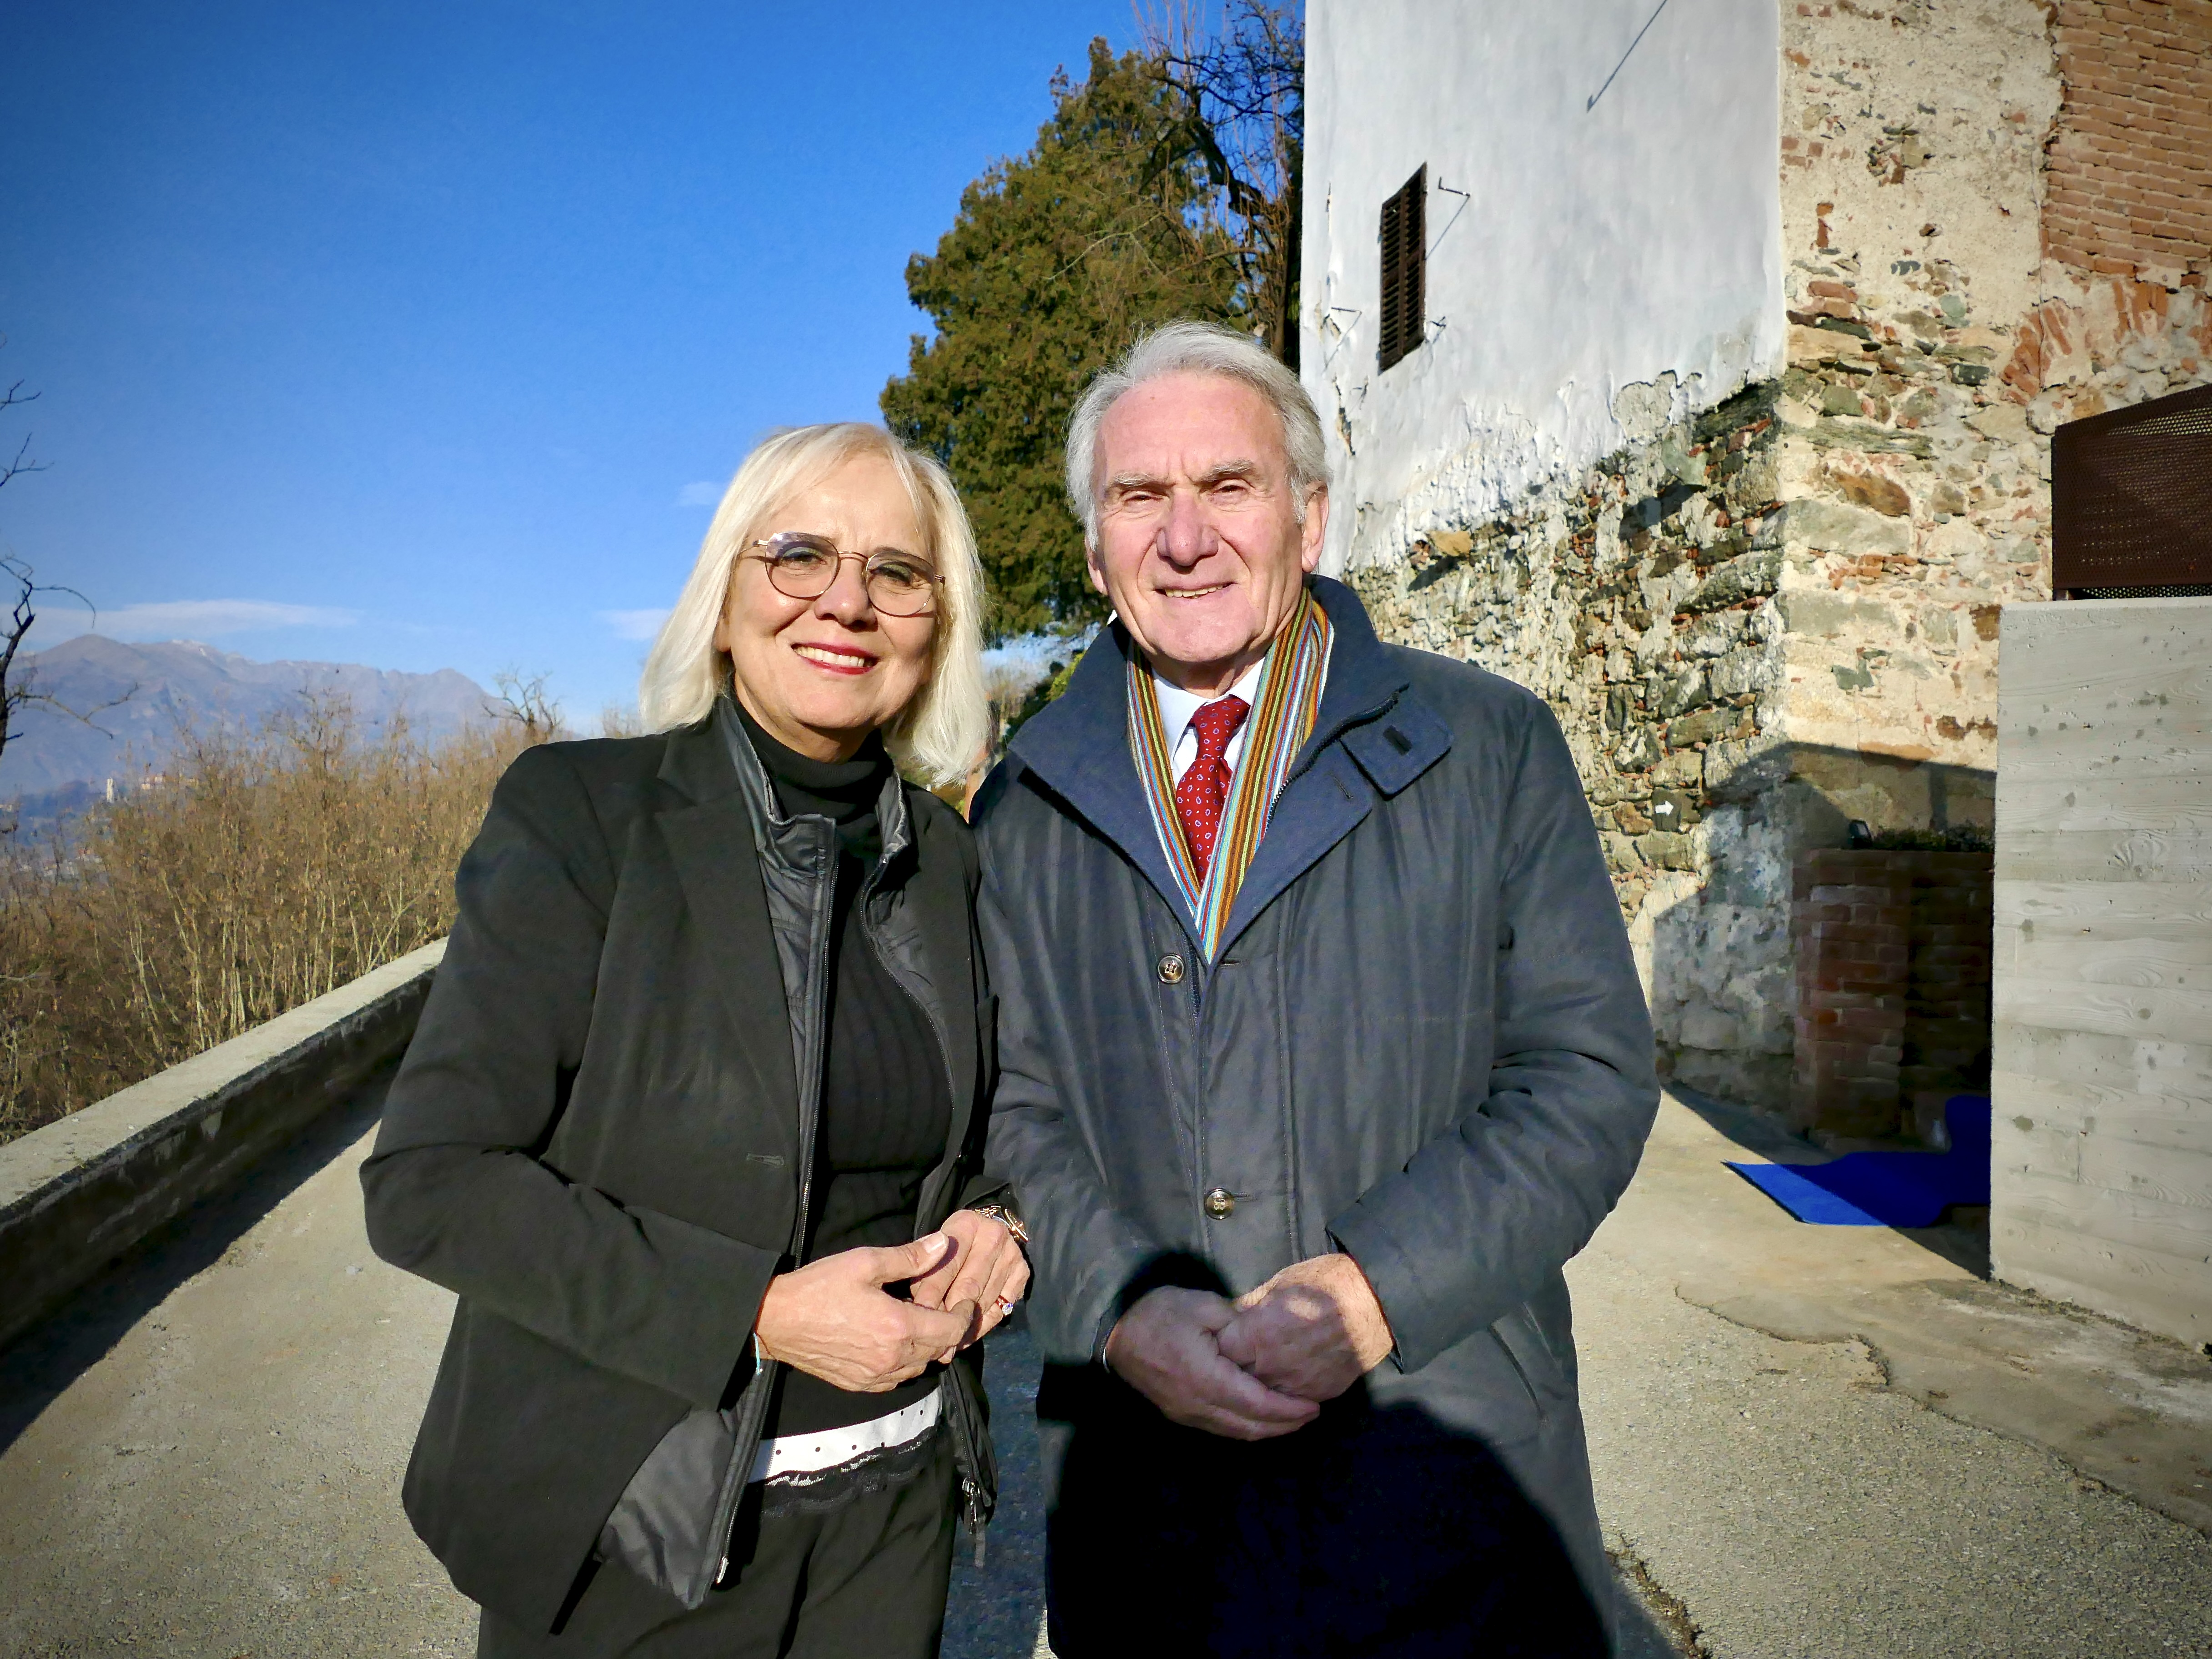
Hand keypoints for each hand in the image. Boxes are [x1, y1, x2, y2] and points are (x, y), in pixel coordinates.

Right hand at [754, 1235, 975, 1392]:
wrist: (775, 1321)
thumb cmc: (819, 1287)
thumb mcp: (865, 1262)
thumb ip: (909, 1257)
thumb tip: (943, 1245)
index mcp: (898, 1327)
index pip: (951, 1330)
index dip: (964, 1315)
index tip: (963, 1301)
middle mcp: (892, 1359)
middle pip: (940, 1350)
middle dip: (948, 1330)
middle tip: (944, 1308)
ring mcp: (875, 1377)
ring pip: (920, 1367)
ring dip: (927, 1348)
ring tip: (919, 1323)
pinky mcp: (858, 1384)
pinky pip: (897, 1379)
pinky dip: (905, 1363)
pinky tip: (895, 1343)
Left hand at [910, 1209, 1031, 1360]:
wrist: (979, 1238)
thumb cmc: (945, 1250)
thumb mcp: (930, 1254)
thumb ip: (922, 1275)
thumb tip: (921, 1312)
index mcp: (966, 1224)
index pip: (947, 1266)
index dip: (931, 1295)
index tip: (918, 1318)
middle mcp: (994, 1235)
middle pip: (969, 1287)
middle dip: (949, 1314)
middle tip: (933, 1338)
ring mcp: (1012, 1254)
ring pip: (984, 1302)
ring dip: (963, 1325)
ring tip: (945, 1342)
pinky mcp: (1023, 1273)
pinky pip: (1000, 1310)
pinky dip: (980, 1327)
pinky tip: (964, 1336)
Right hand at [1102, 1286, 1319, 1440]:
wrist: (1115, 1333)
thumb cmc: (1159, 1314)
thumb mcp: (1202, 1304)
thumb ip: (1238, 1322)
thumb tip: (1263, 1338)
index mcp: (1207, 1378)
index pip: (1257, 1404)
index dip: (1288, 1409)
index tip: (1314, 1406)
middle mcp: (1198, 1405)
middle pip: (1250, 1427)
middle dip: (1285, 1425)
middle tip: (1311, 1415)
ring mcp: (1187, 1414)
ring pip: (1235, 1432)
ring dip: (1266, 1430)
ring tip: (1292, 1419)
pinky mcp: (1180, 1413)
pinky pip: (1220, 1429)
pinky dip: (1246, 1426)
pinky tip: (1259, 1417)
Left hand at [1216, 1252, 1393, 1403]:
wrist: (1373, 1302)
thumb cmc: (1323, 1283)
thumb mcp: (1278, 1285)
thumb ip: (1250, 1306)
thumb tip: (1231, 1318)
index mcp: (1258, 1335)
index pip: (1222, 1351)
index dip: (1221, 1344)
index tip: (1223, 1338)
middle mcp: (1272, 1366)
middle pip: (1238, 1377)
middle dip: (1236, 1366)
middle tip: (1239, 1355)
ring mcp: (1296, 1385)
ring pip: (1263, 1395)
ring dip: (1258, 1383)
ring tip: (1261, 1367)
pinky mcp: (1318, 1394)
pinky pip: (1290, 1400)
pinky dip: (1284, 1391)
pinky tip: (1285, 1377)